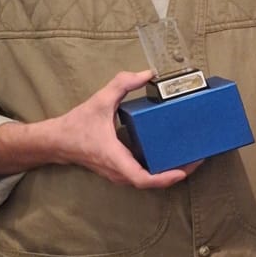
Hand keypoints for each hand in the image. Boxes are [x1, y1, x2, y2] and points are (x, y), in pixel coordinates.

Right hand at [51, 71, 196, 188]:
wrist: (57, 142)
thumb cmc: (77, 125)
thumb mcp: (100, 100)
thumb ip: (122, 84)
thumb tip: (148, 74)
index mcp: (116, 159)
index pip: (143, 179)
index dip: (165, 178)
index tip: (184, 171)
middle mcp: (119, 172)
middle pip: (153, 182)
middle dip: (177, 174)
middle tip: (198, 159)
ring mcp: (119, 175)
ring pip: (149, 181)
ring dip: (169, 174)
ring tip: (190, 159)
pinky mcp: (120, 172)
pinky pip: (143, 176)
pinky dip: (159, 171)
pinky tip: (171, 157)